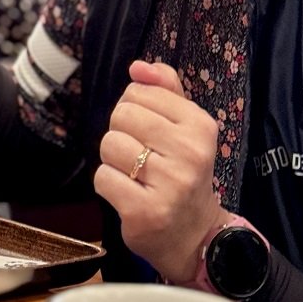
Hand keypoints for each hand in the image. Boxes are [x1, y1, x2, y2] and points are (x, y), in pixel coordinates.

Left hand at [95, 60, 224, 282]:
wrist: (195, 235)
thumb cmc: (182, 173)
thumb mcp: (185, 128)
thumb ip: (165, 90)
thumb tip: (139, 66)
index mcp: (200, 125)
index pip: (138, 92)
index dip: (134, 111)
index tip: (153, 134)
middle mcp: (190, 152)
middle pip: (121, 115)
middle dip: (122, 134)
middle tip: (142, 157)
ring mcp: (169, 184)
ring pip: (109, 145)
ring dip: (113, 161)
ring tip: (136, 176)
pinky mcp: (145, 211)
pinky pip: (102, 177)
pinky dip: (109, 185)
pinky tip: (129, 195)